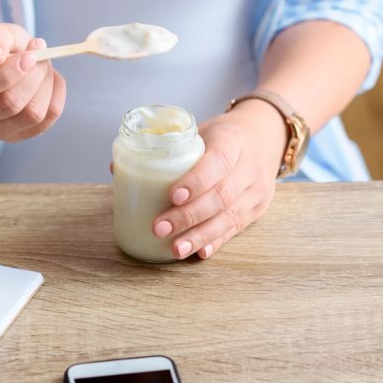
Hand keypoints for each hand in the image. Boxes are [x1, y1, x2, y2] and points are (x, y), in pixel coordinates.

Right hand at [0, 23, 66, 141]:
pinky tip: (47, 79)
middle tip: (39, 55)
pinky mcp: (16, 136)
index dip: (6, 75)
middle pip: (8, 105)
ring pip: (32, 115)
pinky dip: (54, 94)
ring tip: (42, 65)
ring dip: (45, 84)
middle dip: (32, 76)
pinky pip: (48, 119)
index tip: (29, 55)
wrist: (0, 62)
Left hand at [152, 99, 288, 259]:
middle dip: (189, 215)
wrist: (266, 136)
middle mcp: (250, 167)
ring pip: (230, 217)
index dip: (196, 181)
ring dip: (200, 235)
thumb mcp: (201, 130)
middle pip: (221, 195)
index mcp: (233, 141)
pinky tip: (200, 252)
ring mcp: (256, 190)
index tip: (172, 195)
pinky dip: (216, 241)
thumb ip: (166, 148)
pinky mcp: (257, 209)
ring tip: (175, 249)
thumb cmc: (224, 135)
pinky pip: (237, 229)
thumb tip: (116, 168)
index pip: (218, 161)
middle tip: (160, 227)